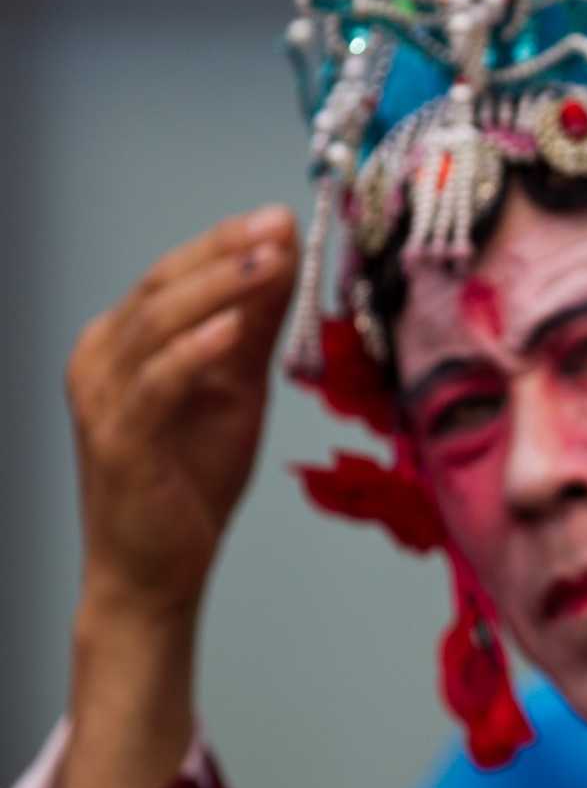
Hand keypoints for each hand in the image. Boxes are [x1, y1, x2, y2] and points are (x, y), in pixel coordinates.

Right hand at [67, 205, 299, 620]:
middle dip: (224, 251)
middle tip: (277, 224)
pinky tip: (230, 328)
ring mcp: (103, 400)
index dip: (225, 241)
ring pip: (154, 324)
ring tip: (267, 261)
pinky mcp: (118, 441)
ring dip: (215, 288)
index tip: (281, 217)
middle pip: (161, 286)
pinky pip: (154, 385)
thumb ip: (255, 325)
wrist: (156, 569)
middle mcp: (101, 360)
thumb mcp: (236, 386)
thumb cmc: (190, 477)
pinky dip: (192, 351)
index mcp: (123, 342)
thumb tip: (285, 258)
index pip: (173, 273)